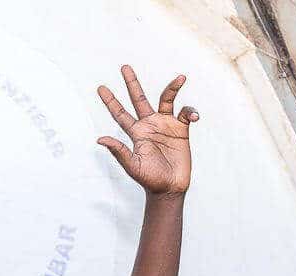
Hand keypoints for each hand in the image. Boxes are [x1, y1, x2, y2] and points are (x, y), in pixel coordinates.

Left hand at [96, 66, 196, 195]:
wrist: (169, 188)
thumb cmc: (149, 180)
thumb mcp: (132, 166)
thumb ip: (118, 151)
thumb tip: (100, 139)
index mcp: (136, 133)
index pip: (120, 113)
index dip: (110, 101)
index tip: (100, 87)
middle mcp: (149, 125)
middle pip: (139, 99)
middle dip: (132, 83)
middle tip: (124, 67)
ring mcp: (165, 125)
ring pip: (167, 99)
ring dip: (173, 88)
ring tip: (181, 78)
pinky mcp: (181, 130)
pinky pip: (186, 113)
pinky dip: (191, 111)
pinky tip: (194, 117)